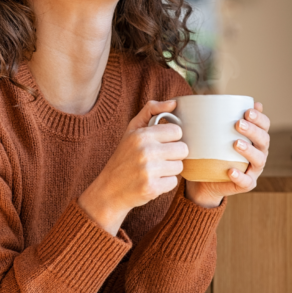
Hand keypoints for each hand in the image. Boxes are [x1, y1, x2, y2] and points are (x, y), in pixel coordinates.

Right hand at [78, 100, 187, 234]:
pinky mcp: (152, 188)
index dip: (171, 138)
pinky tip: (152, 181)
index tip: (161, 143)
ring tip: (154, 170)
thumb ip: (151, 111)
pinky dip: (165, 184)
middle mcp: (145, 151)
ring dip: (170, 170)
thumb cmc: (123, 157)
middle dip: (173, 155)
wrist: (109, 189)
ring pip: (179, 167)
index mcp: (142, 135)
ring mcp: (149, 171)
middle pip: (182, 149)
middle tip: (159, 158)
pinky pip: (173, 182)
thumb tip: (174, 103)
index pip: (177, 131)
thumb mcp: (132, 130)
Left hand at [185, 102, 270, 207]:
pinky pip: (246, 182)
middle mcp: (258, 153)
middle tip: (238, 124)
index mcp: (254, 138)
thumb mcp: (212, 133)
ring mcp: (253, 170)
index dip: (260, 118)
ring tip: (236, 143)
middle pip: (264, 140)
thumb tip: (208, 96)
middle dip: (253, 130)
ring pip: (259, 160)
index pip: (264, 125)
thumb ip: (214, 118)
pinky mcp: (245, 184)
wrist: (205, 179)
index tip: (247, 111)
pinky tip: (231, 170)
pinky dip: (240, 176)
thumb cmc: (212, 151)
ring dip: (249, 151)